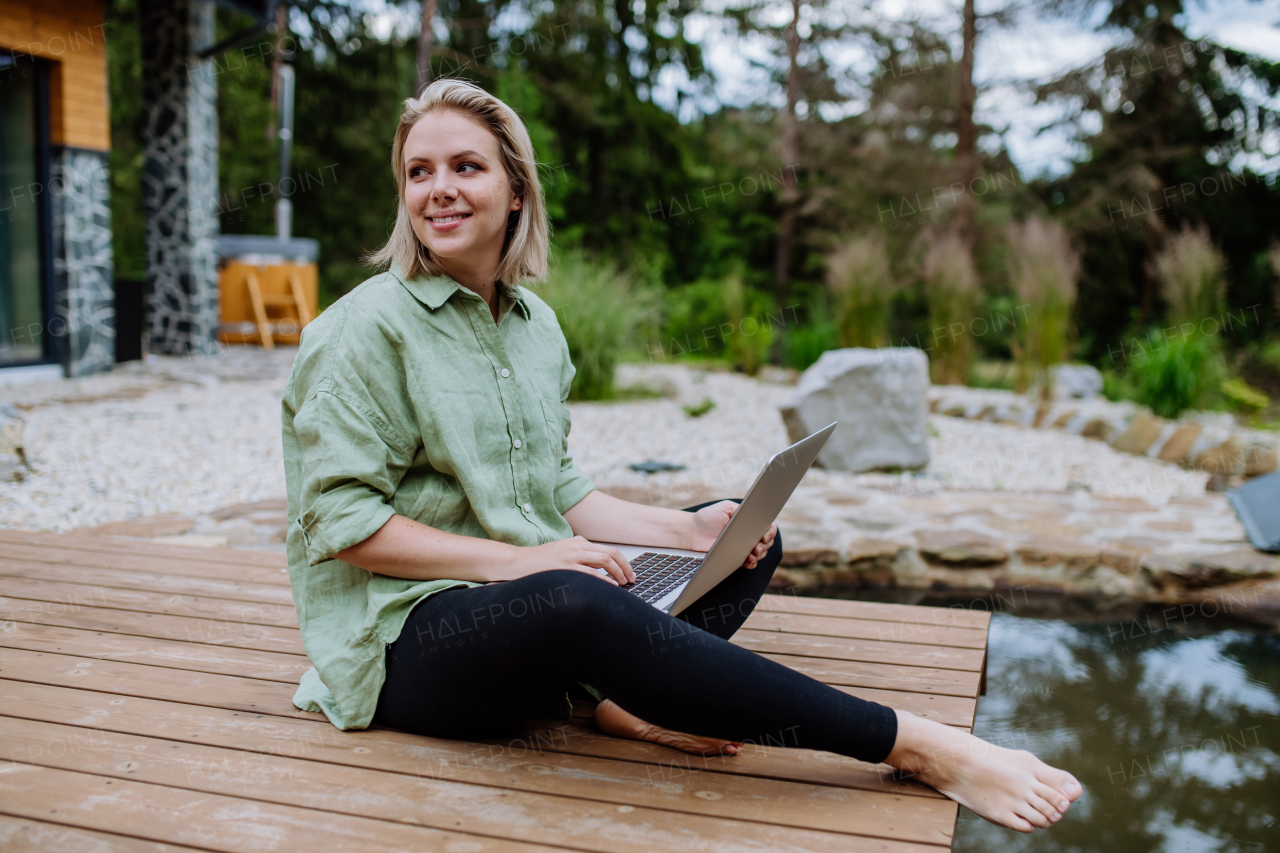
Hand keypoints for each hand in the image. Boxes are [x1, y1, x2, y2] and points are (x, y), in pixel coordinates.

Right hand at [505, 535, 634, 584]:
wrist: (517, 562)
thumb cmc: (539, 563)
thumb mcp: (563, 554)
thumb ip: (580, 559)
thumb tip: (601, 572)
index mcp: (578, 542)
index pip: (608, 550)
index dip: (622, 562)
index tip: (628, 573)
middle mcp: (577, 546)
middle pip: (611, 553)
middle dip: (625, 567)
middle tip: (632, 579)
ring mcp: (571, 555)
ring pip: (605, 560)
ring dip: (619, 572)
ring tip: (624, 584)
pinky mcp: (565, 567)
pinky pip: (591, 573)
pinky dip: (605, 580)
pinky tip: (611, 587)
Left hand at [689, 501, 776, 568]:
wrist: (692, 532)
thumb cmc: (707, 518)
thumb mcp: (726, 507)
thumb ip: (742, 510)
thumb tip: (755, 517)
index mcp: (748, 522)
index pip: (767, 526)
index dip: (770, 532)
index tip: (764, 536)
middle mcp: (748, 534)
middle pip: (767, 542)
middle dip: (766, 546)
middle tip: (757, 547)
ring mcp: (743, 547)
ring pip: (761, 553)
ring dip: (760, 555)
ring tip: (752, 554)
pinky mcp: (736, 558)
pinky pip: (750, 563)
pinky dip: (752, 564)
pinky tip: (749, 561)